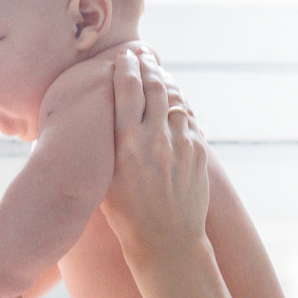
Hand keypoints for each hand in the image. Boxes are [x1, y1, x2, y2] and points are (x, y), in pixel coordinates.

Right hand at [100, 50, 208, 261]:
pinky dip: (180, 107)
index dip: (126, 69)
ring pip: (176, 100)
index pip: (127, 92)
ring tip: (159, 74)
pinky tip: (175, 104)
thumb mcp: (105, 179)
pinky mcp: (198, 153)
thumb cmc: (125, 216)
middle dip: (148, 67)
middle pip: (155, 88)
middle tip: (143, 56)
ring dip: (167, 83)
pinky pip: (189, 120)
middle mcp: (156, 140)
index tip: (124, 57)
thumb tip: (100, 123)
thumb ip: (106, 147)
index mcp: (127, 145)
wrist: (166, 241)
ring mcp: (181, 145)